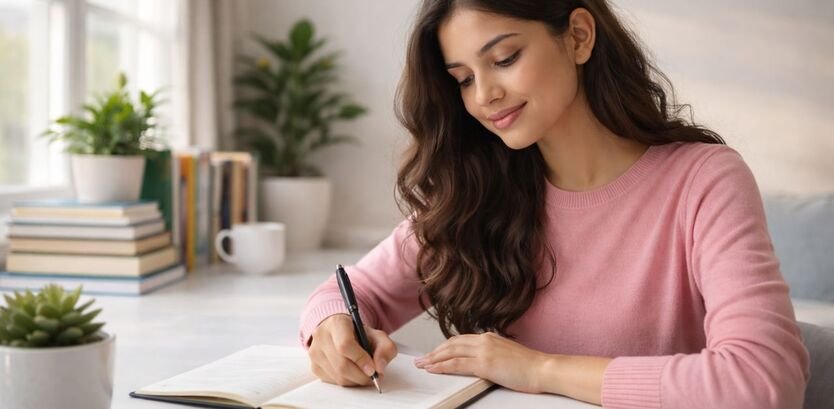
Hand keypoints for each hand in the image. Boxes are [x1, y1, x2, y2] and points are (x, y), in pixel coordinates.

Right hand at [308, 314, 397, 386]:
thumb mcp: (377, 335)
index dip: (360, 360)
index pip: (345, 345)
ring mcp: (315, 352)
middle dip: (361, 375)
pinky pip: (333, 381)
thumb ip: (385, 348)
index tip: (372, 369)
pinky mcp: (314, 366)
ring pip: (338, 376)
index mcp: (336, 323)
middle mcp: (321, 336)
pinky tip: (353, 373)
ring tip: (365, 374)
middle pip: (341, 365)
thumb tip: (380, 367)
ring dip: (356, 380)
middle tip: (373, 376)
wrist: (340, 332)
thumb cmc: (358, 334)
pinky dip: (347, 382)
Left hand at [414, 332, 550, 392]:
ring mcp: (483, 351)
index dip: (445, 346)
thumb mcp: (507, 354)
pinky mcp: (484, 364)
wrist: (543, 369)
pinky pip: (456, 364)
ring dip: (433, 358)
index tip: (435, 352)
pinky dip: (442, 366)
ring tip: (422, 364)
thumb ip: (492, 353)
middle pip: (451, 344)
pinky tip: (433, 369)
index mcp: (489, 337)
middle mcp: (484, 340)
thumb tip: (480, 360)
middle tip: (422, 358)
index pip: (460, 339)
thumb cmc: (530, 366)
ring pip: (450, 352)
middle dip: (434, 351)